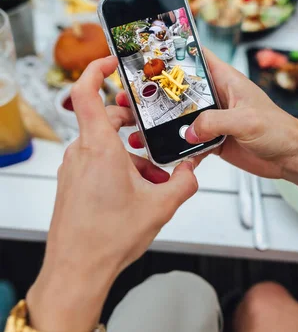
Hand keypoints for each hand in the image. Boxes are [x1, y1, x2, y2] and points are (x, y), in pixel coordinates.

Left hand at [28, 57, 197, 331]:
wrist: (76, 270)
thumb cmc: (107, 239)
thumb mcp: (160, 207)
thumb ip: (183, 183)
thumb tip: (192, 172)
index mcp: (99, 148)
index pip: (85, 92)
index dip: (96, 69)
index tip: (111, 61)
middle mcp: (81, 153)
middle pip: (106, 120)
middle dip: (134, 124)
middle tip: (155, 135)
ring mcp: (73, 169)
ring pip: (104, 145)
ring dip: (130, 153)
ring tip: (153, 177)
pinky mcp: (72, 184)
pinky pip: (96, 163)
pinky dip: (118, 168)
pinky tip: (138, 191)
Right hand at [121, 51, 297, 179]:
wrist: (291, 158)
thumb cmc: (279, 130)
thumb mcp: (246, 120)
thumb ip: (216, 122)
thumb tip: (189, 131)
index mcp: (227, 81)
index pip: (198, 57)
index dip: (176, 51)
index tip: (152, 50)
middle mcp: (217, 97)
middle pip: (181, 90)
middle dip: (158, 94)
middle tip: (134, 97)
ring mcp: (214, 119)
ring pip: (181, 118)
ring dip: (163, 126)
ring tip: (141, 129)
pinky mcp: (214, 140)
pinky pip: (190, 143)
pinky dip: (179, 150)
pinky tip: (166, 156)